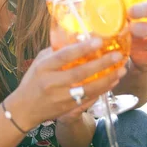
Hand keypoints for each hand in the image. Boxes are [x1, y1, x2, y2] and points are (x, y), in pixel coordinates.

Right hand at [11, 38, 126, 128]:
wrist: (25, 109)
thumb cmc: (33, 80)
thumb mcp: (39, 61)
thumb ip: (57, 51)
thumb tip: (78, 37)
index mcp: (44, 67)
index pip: (64, 56)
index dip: (82, 49)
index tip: (98, 41)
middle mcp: (53, 82)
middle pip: (80, 73)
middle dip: (102, 64)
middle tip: (118, 55)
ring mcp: (61, 97)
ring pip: (88, 88)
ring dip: (107, 79)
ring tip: (121, 69)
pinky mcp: (68, 108)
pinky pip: (89, 98)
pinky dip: (103, 90)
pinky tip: (113, 81)